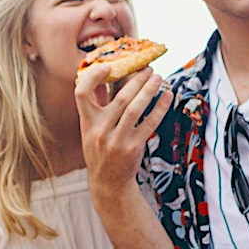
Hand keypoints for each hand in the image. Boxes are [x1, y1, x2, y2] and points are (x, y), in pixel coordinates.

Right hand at [74, 65, 173, 196]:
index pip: (81, 93)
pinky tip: (167, 95)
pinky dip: (160, 108)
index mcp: (86, 122)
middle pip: (118, 97)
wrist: (108, 183)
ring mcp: (116, 140)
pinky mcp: (133, 148)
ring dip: (148, 90)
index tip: (108, 65)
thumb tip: (102, 76)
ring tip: (158, 78)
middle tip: (148, 68)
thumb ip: (96, 104)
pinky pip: (149, 123)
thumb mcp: (91, 129)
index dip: (93, 76)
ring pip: (135, 109)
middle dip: (135, 79)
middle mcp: (99, 130)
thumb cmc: (100, 150)